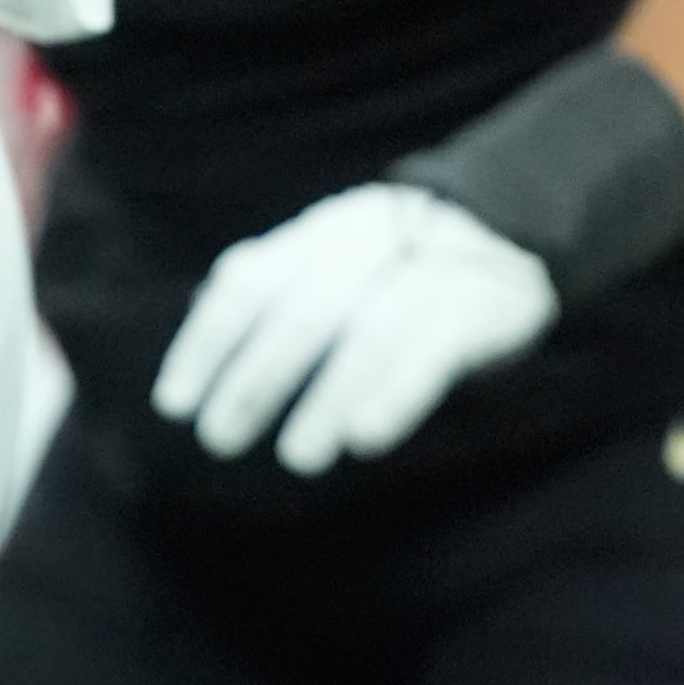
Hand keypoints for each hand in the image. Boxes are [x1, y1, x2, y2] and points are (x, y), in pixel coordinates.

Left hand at [153, 182, 559, 474]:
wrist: (510, 228)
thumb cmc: (393, 260)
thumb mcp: (326, 255)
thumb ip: (269, 285)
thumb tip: (197, 346)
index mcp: (317, 235)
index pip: (247, 282)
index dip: (205, 344)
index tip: (174, 404)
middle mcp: (365, 248)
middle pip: (302, 314)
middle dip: (253, 380)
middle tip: (219, 439)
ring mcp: (423, 277)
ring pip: (366, 337)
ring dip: (324, 401)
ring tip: (296, 457)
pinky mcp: (475, 311)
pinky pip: (431, 355)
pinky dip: (394, 396)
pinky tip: (364, 437)